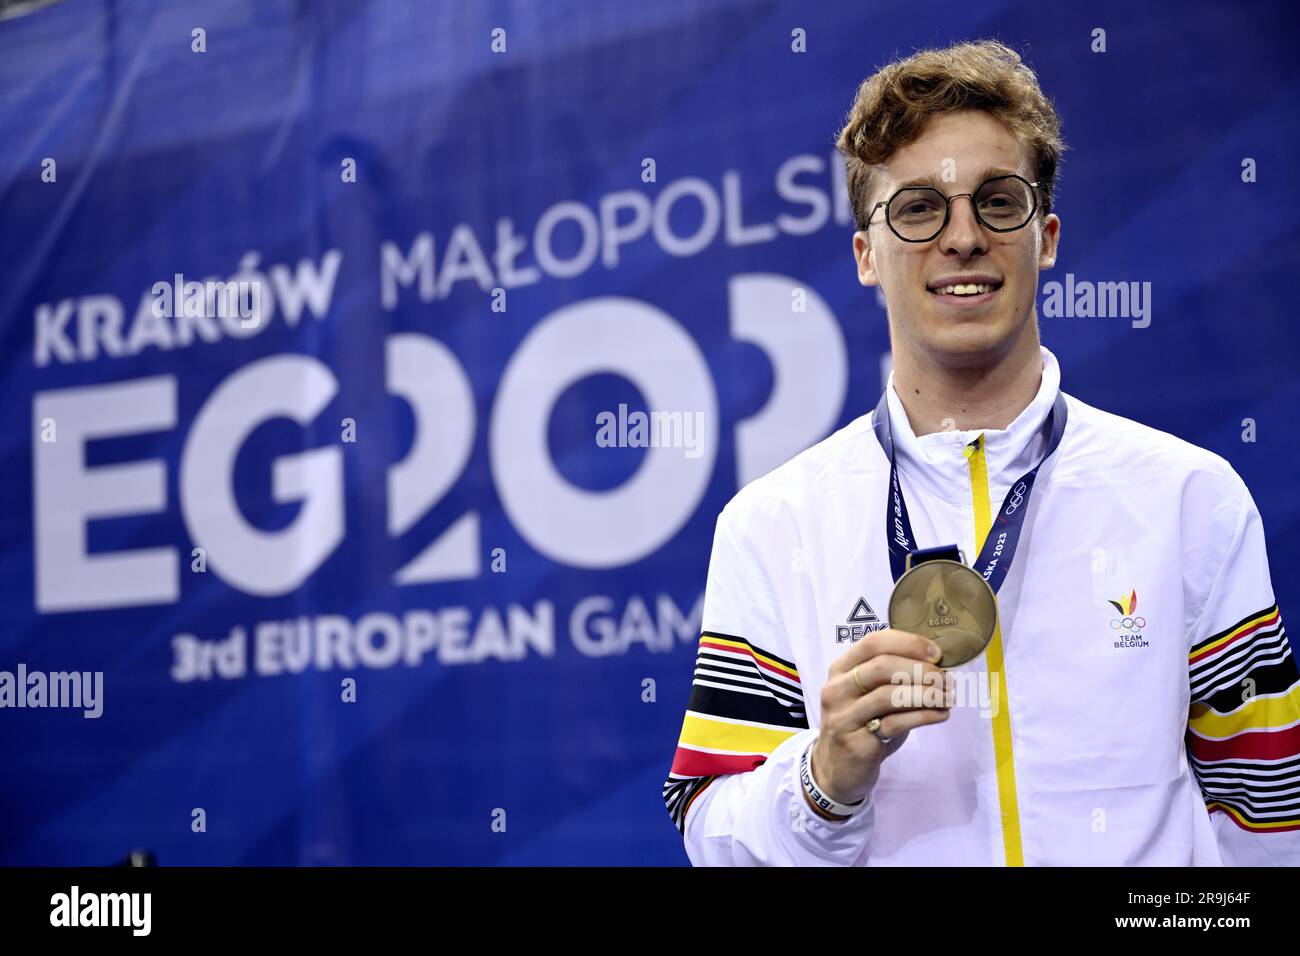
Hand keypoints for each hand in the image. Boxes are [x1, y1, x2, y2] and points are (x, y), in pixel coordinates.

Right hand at [809, 628, 954, 807]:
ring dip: (926, 694)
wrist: (837, 770)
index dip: (908, 644)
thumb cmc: (861, 725)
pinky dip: (924, 716)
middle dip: (921, 670)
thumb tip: (937, 666)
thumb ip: (893, 678)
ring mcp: (843, 717)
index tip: (937, 654)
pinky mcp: (855, 743)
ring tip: (948, 698)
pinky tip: (941, 715)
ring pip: (889, 695)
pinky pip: (895, 724)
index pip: (873, 643)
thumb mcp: (870, 695)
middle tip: (947, 680)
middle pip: (881, 666)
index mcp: (841, 669)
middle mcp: (837, 689)